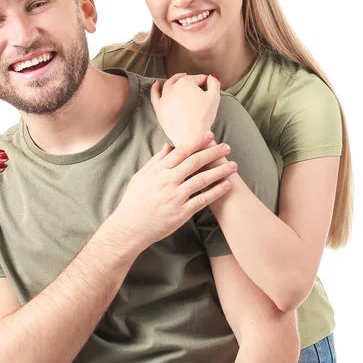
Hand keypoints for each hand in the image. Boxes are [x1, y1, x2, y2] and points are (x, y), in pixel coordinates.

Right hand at [110, 131, 236, 252]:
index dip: (196, 142)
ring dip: (219, 171)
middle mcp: (168, 181)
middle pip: (194, 162)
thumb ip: (156, 160)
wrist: (130, 227)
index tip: (209, 134)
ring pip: (202, 180)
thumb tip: (169, 145)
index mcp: (158, 171)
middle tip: (227, 146)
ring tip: (233, 165)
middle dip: (212, 153)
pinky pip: (202, 200)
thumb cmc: (134, 201)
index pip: (181, 151)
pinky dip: (216, 192)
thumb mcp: (141, 176)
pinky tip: (227, 185)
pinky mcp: (182, 213)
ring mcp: (176, 197)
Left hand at [151, 73, 220, 147]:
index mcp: (186, 82)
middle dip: (191, 80)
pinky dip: (155, 88)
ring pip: (169, 85)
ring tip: (181, 79)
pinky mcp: (159, 108)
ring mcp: (164, 98)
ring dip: (175, 80)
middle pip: (184, 80)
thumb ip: (214, 83)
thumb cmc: (203, 117)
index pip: (199, 78)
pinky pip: (154, 95)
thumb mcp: (215, 97)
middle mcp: (173, 87)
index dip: (206, 82)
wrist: (191, 136)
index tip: (209, 86)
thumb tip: (211, 77)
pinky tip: (156, 84)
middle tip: (197, 83)